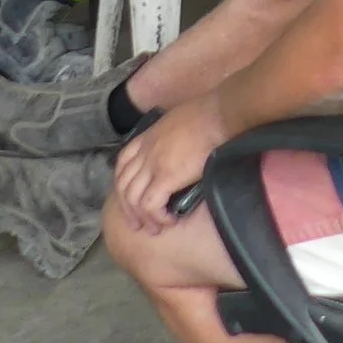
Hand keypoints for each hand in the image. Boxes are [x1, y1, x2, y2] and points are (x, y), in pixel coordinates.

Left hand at [115, 93, 228, 235]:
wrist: (220, 115)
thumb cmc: (209, 114)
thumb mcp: (179, 120)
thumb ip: (170, 136)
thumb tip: (177, 147)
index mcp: (148, 137)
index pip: (122, 164)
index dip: (123, 185)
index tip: (131, 198)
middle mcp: (145, 152)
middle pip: (123, 186)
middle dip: (127, 208)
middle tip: (137, 223)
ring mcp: (153, 164)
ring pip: (133, 199)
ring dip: (141, 218)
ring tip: (154, 228)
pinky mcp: (166, 177)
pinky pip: (150, 205)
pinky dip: (157, 217)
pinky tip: (169, 220)